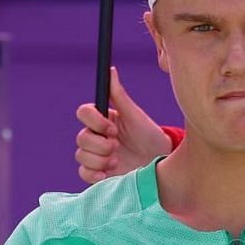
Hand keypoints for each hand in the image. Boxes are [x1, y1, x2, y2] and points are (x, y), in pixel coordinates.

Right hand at [74, 67, 169, 182]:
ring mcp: (97, 156)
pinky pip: (83, 173)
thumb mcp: (136, 116)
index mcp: (104, 120)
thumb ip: (119, 95)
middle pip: (81, 137)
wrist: (162, 163)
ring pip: (81, 155)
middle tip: (118, 146)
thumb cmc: (150, 136)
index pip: (84, 113)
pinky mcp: (99, 174)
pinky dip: (92, 174)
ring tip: (118, 161)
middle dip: (101, 144)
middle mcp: (97, 137)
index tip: (113, 128)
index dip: (95, 121)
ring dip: (100, 159)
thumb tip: (110, 70)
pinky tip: (107, 173)